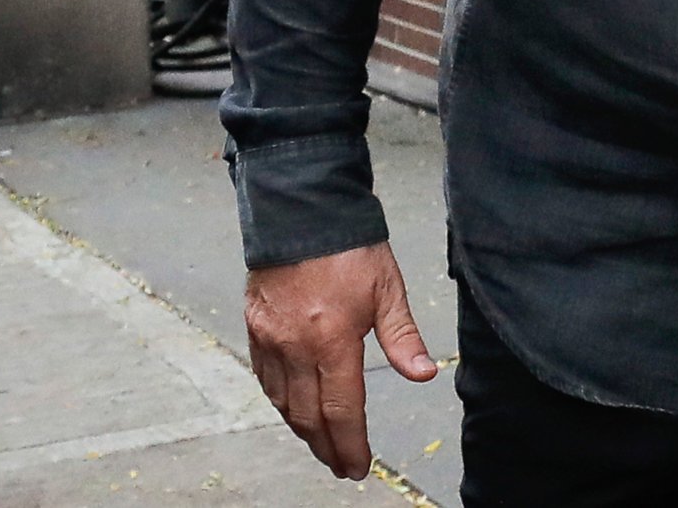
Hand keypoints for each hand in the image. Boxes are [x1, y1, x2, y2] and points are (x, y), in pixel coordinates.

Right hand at [245, 242, 438, 479]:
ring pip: (283, 403)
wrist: (302, 211)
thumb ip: (402, 337)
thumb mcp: (388, 288)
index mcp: (332, 340)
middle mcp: (295, 348)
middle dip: (326, 447)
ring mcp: (270, 341)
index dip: (351, 444)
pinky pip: (265, 380)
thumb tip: (423, 375)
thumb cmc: (351, 246)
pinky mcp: (254, 330)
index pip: (342, 409)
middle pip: (308, 416)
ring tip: (322, 444)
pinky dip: (281, 402)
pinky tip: (293, 408)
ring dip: (302, 429)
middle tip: (341, 466)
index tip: (358, 467)